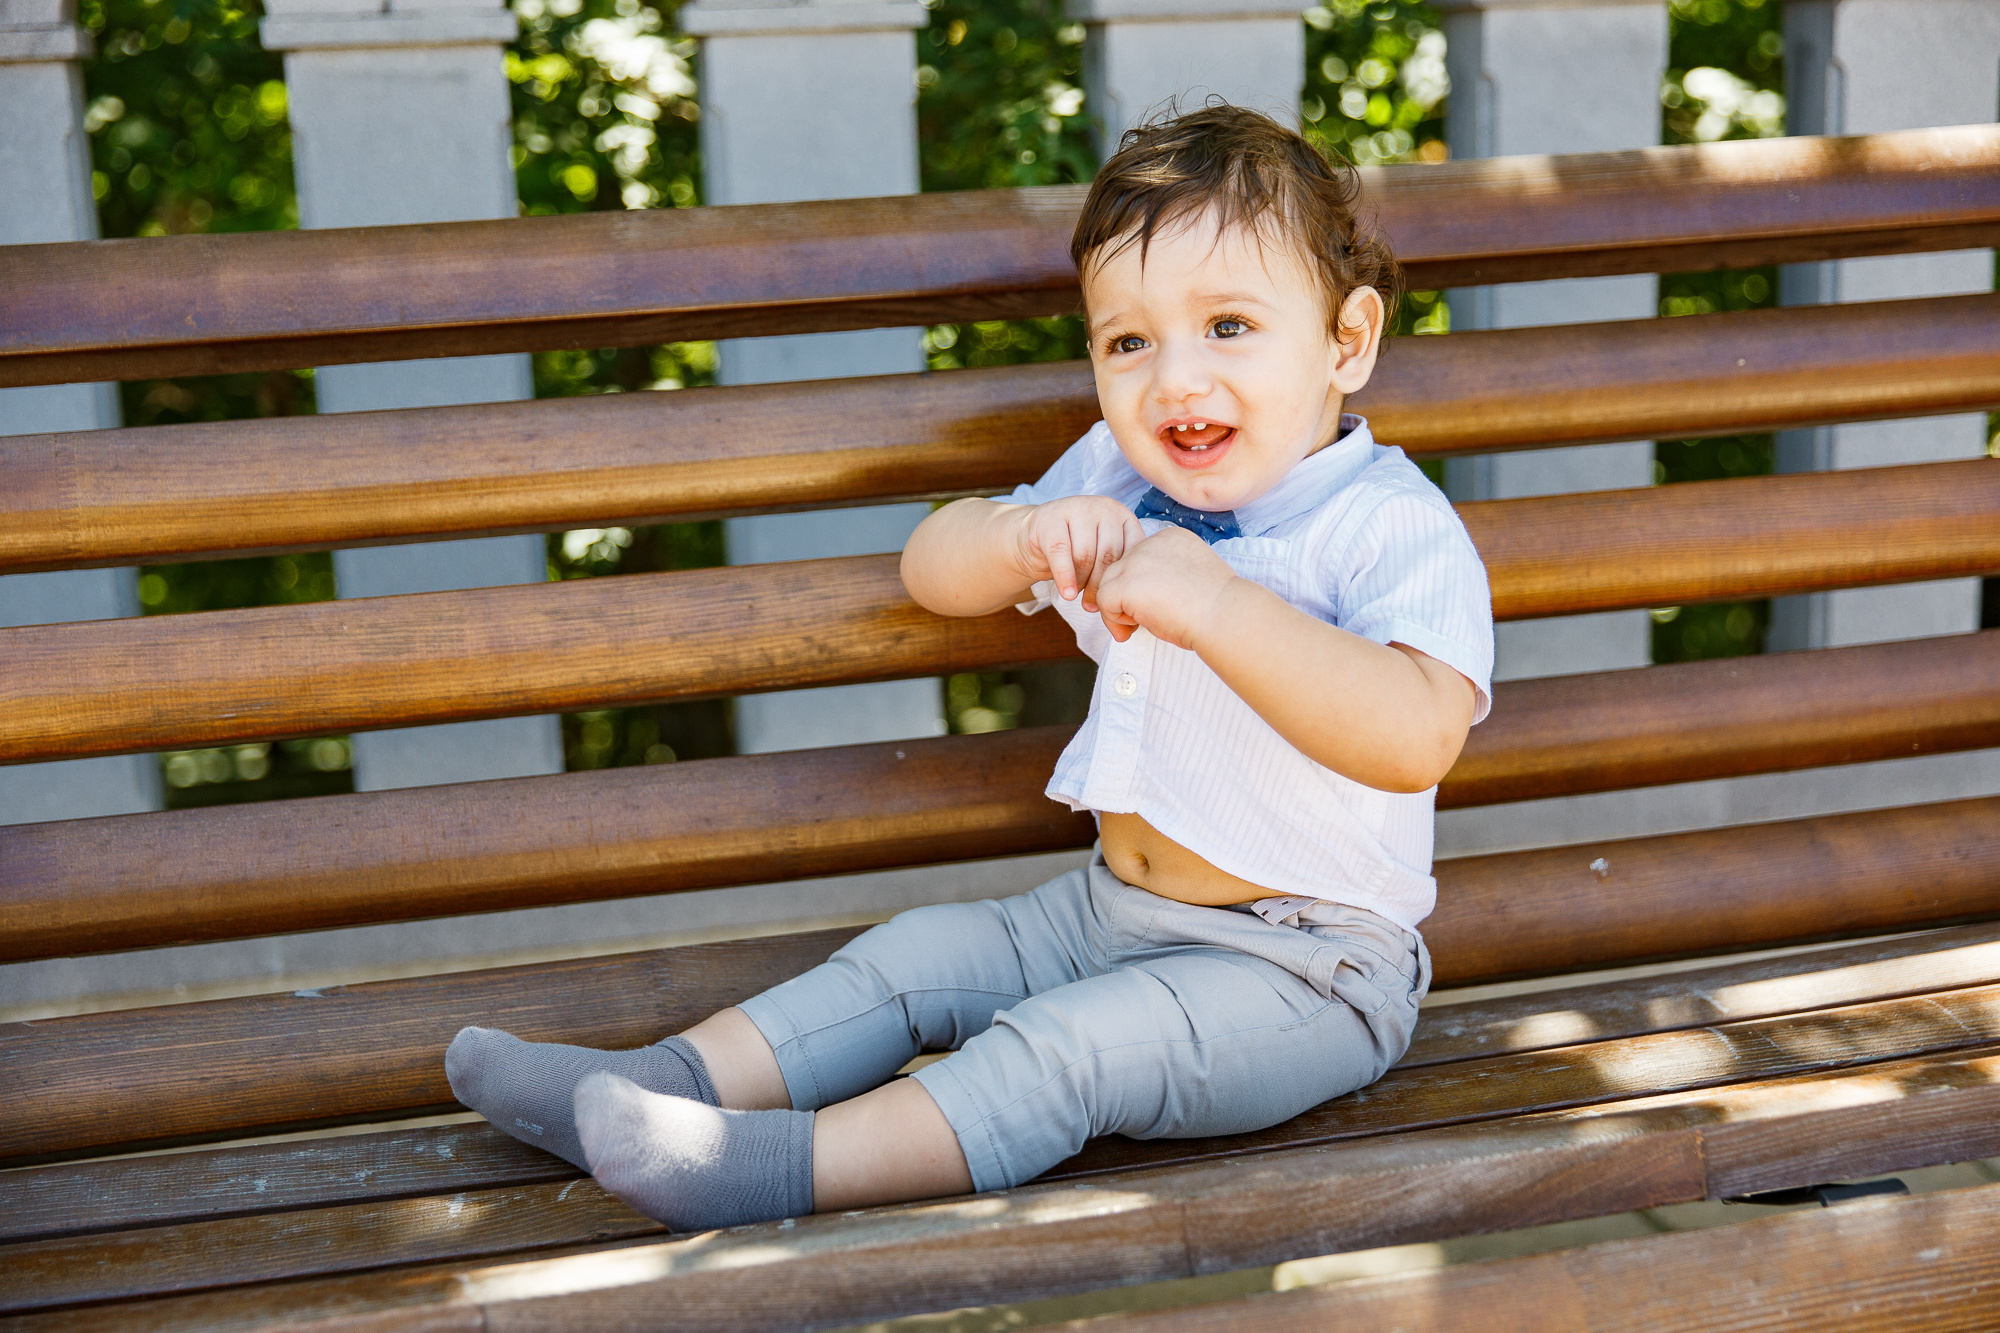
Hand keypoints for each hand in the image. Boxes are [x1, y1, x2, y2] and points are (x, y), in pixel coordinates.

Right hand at [1010, 496, 1148, 610]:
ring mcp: (1076, 508)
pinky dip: (1065, 578)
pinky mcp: (1049, 519)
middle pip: (1108, 556)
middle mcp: (1102, 507)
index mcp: (1122, 515)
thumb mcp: (1102, 555)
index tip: (1115, 600)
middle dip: (1101, 586)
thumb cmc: (1074, 551)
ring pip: (1085, 556)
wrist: (1033, 537)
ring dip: (1082, 583)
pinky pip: (1061, 553)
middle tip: (1094, 607)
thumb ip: (1117, 569)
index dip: (1122, 580)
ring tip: (1078, 595)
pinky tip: (1067, 594)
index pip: (1131, 552)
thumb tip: (1132, 610)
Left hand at [1093, 526, 1240, 647]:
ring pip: (1108, 584)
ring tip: (1138, 626)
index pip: (1140, 560)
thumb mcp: (1190, 579)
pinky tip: (1131, 630)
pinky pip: (1104, 602)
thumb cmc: (1215, 607)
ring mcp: (1137, 560)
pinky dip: (1113, 621)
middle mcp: (1151, 542)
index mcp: (1171, 538)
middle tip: (1144, 620)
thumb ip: (1165, 576)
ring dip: (1119, 609)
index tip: (1159, 606)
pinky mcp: (1126, 582)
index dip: (1143, 587)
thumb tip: (1142, 595)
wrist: (1224, 615)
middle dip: (1127, 597)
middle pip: (1120, 569)